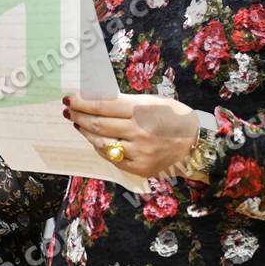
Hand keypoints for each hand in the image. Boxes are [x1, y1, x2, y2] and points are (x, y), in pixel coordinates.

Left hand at [63, 93, 198, 177]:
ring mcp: (138, 152)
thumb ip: (125, 103)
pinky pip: (112, 158)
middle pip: (98, 124)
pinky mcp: (139, 168)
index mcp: (142, 110)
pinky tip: (96, 139)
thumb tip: (96, 100)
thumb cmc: (172, 116)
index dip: (83, 101)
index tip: (70, 97)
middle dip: (79, 115)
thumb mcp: (151, 101)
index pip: (103, 105)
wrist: (195, 141)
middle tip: (69, 109)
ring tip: (78, 123)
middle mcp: (139, 132)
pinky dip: (101, 147)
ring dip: (86, 132)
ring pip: (101, 142)